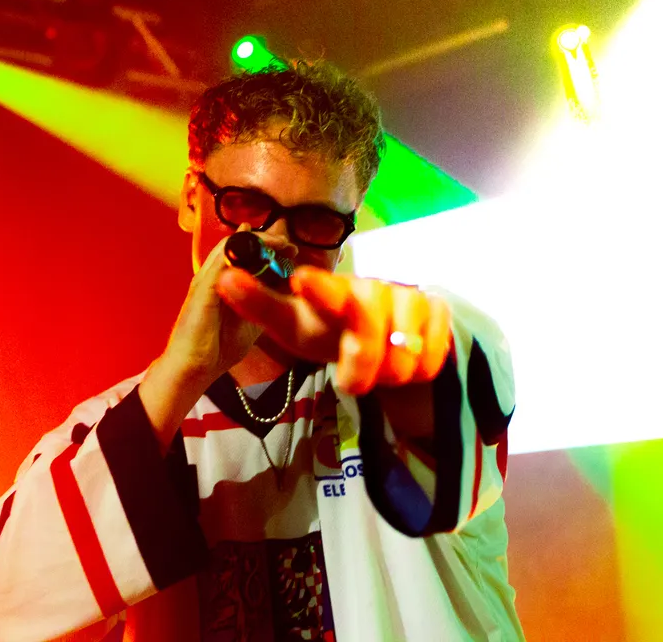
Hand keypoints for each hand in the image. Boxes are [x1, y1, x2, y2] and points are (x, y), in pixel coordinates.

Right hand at [157, 224, 281, 388]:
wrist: (194, 368)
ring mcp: (206, 279)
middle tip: (288, 244)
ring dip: (257, 241)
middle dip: (266, 240)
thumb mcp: (251, 322)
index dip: (268, 248)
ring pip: (230, 247)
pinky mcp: (203, 286)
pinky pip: (221, 260)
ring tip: (280, 244)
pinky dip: (240, 250)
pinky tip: (259, 249)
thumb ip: (264, 305)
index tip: (290, 251)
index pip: (244, 254)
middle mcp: (213, 277)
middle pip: (238, 245)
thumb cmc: (218, 348)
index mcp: (223, 284)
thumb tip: (285, 291)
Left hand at [215, 266, 452, 395]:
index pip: (327, 288)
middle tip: (351, 383)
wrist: (386, 341)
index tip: (301, 281)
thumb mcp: (295, 326)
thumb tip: (222, 278)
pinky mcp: (439, 312)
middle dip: (361, 360)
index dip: (318, 288)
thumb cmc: (332, 331)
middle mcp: (373, 287)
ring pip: (404, 348)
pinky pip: (433, 352)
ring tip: (379, 372)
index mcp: (335, 291)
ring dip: (390, 371)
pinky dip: (420, 369)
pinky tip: (409, 365)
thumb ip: (260, 305)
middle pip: (368, 326)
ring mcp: (410, 297)